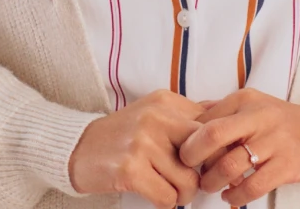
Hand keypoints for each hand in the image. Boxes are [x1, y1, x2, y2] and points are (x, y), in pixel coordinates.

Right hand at [69, 91, 204, 207]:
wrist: (76, 148)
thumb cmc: (120, 136)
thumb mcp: (152, 113)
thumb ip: (185, 117)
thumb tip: (223, 124)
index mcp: (165, 102)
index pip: (210, 128)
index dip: (213, 152)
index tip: (205, 164)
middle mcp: (156, 119)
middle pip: (204, 155)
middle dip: (203, 174)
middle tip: (191, 182)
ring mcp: (142, 144)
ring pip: (188, 181)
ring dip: (182, 194)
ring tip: (171, 191)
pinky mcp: (130, 170)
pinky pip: (167, 197)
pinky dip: (165, 203)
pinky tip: (155, 196)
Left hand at [178, 89, 299, 205]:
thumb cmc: (286, 122)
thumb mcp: (255, 105)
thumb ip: (222, 110)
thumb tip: (187, 117)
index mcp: (245, 100)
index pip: (202, 118)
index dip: (187, 140)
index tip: (183, 155)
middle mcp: (258, 117)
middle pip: (211, 135)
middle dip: (192, 157)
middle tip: (188, 170)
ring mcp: (275, 141)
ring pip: (228, 165)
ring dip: (212, 182)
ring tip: (211, 187)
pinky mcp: (288, 165)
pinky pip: (252, 186)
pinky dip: (235, 196)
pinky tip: (231, 197)